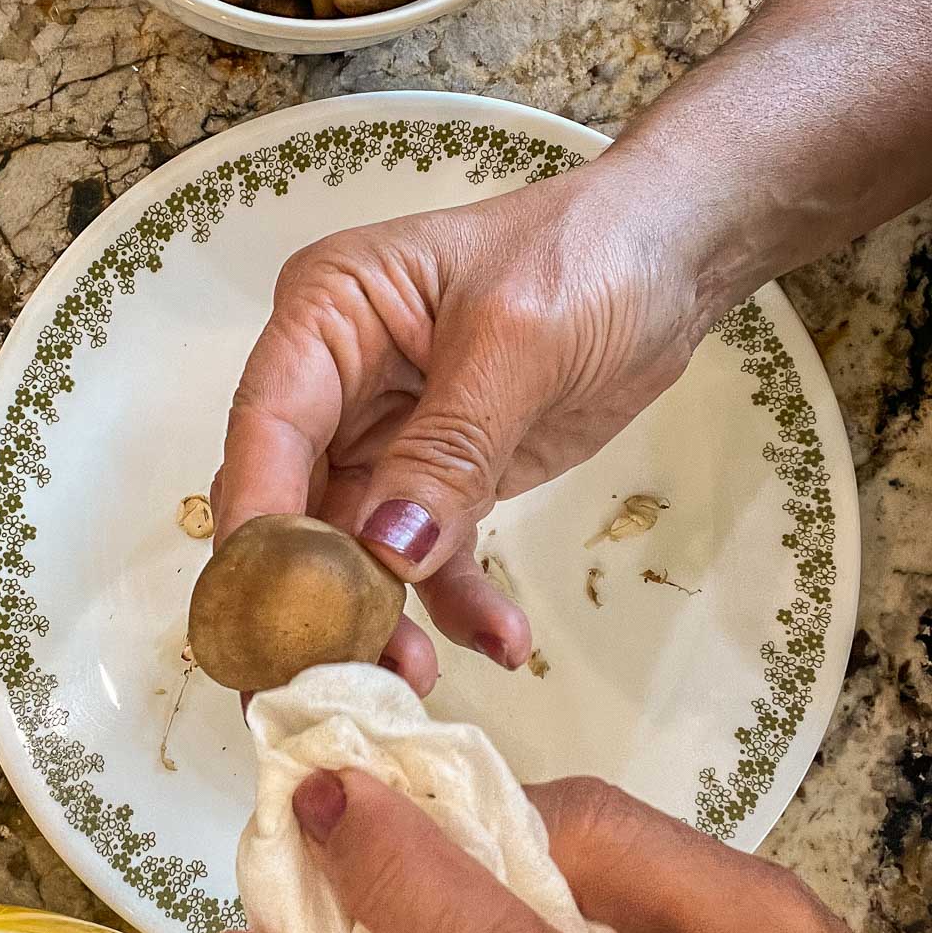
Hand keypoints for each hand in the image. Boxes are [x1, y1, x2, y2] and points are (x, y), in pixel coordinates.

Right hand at [211, 159, 710, 693]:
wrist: (674, 260)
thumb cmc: (591, 255)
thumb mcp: (518, 342)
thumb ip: (448, 450)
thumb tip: (387, 550)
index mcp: (328, 316)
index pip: (268, 426)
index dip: (258, 522)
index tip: (270, 610)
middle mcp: (337, 384)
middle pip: (292, 503)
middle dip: (310, 592)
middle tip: (325, 677)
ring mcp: (385, 440)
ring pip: (355, 548)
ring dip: (381, 616)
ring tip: (415, 677)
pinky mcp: (439, 484)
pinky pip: (430, 557)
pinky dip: (455, 602)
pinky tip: (500, 639)